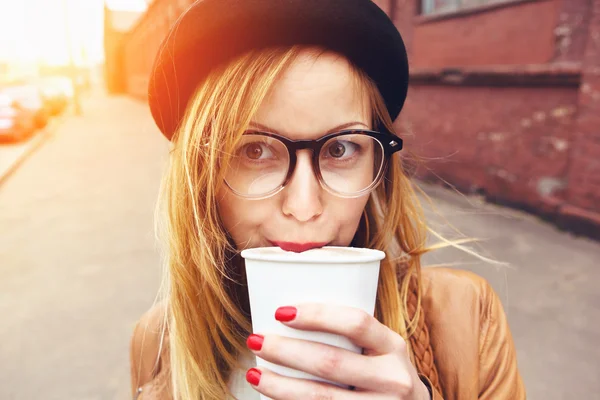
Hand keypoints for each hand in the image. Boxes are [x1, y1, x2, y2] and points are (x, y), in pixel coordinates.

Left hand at [245, 303, 430, 399]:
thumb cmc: (382, 371)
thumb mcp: (380, 347)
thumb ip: (350, 332)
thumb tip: (285, 310)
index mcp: (392, 346)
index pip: (356, 323)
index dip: (317, 315)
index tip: (280, 311)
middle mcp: (392, 379)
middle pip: (331, 362)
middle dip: (285, 351)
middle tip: (255, 339)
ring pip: (321, 398)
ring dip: (280, 386)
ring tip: (254, 372)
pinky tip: (271, 399)